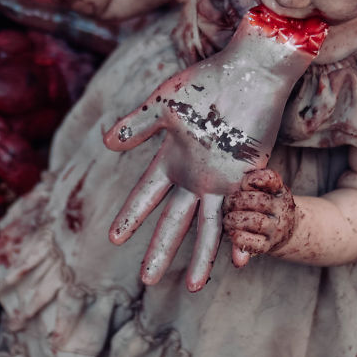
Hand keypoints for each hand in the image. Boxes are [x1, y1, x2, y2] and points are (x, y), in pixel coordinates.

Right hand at [103, 7, 326, 291]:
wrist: (249, 70)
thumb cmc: (206, 81)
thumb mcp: (165, 104)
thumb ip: (139, 125)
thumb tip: (106, 142)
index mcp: (171, 159)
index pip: (146, 195)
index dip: (131, 216)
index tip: (114, 238)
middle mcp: (196, 175)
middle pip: (174, 221)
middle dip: (159, 249)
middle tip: (145, 280)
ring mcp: (223, 178)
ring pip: (209, 226)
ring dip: (201, 256)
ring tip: (193, 287)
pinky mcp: (250, 174)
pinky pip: (244, 211)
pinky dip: (242, 234)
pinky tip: (240, 260)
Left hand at [223, 168, 296, 256]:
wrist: (287, 231)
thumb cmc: (267, 207)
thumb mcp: (266, 191)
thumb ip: (252, 184)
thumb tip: (242, 182)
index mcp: (279, 191)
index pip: (271, 179)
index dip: (255, 179)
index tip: (244, 183)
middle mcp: (281, 208)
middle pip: (258, 201)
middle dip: (236, 201)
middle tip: (227, 204)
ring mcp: (276, 228)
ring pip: (255, 221)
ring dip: (234, 220)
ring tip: (227, 219)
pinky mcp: (268, 245)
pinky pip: (252, 243)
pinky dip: (239, 238)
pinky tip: (232, 233)